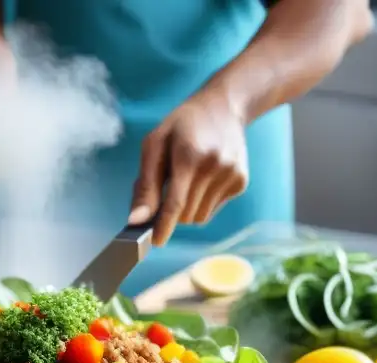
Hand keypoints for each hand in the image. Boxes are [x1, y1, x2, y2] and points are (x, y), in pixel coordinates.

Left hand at [128, 92, 248, 245]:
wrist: (224, 107)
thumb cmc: (182, 126)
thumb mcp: (155, 145)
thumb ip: (145, 184)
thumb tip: (136, 220)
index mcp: (189, 155)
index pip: (175, 203)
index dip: (163, 226)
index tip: (154, 242)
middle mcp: (214, 166)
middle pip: (185, 215)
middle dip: (171, 212)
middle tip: (168, 190)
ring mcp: (231, 175)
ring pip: (200, 217)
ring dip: (187, 209)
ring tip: (187, 180)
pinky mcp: (240, 182)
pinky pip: (213, 209)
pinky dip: (202, 202)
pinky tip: (204, 178)